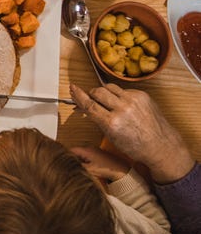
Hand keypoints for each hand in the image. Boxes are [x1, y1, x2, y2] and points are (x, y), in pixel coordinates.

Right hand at [69, 83, 194, 183]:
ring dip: (104, 93)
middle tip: (92, 99)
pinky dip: (119, 95)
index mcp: (112, 123)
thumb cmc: (136, 145)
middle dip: (92, 95)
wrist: (161, 145)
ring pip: (109, 87)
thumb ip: (97, 119)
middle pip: (97, 92)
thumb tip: (84, 106)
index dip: (78, 95)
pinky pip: (123, 89)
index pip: (89, 104)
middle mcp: (123, 109)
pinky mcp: (142, 95)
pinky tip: (123, 105)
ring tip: (107, 101)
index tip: (73, 88)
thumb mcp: (111, 136)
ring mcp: (134, 100)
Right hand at [69, 145, 130, 182]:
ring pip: (81, 155)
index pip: (71, 150)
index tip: (61, 161)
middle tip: (69, 167)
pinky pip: (87, 157)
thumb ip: (78, 166)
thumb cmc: (107, 169)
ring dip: (79, 161)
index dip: (65, 155)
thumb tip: (69, 166)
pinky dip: (85, 162)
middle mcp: (90, 148)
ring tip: (78, 169)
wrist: (121, 170)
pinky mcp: (98, 155)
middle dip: (72, 159)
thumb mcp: (89, 170)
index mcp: (86, 150)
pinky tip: (86, 169)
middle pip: (76, 152)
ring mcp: (94, 151)